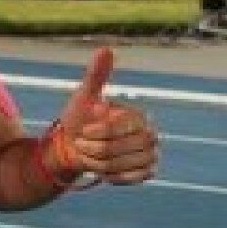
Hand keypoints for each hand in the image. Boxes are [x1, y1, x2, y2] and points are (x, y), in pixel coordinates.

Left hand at [49, 48, 157, 185]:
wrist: (75, 149)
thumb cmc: (80, 121)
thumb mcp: (84, 97)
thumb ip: (96, 75)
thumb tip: (106, 48)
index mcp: (138, 116)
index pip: (120, 127)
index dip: (98, 131)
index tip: (82, 131)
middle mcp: (150, 134)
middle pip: (119, 149)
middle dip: (93, 149)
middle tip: (81, 144)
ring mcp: (152, 154)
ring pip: (121, 165)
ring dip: (98, 163)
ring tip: (89, 155)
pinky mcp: (148, 172)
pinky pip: (131, 178)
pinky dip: (112, 175)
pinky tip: (101, 169)